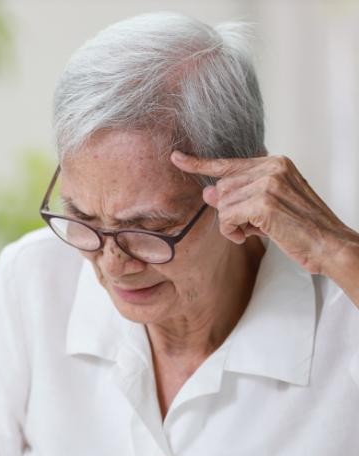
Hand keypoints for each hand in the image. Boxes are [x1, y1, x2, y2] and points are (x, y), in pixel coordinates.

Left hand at [170, 151, 358, 275]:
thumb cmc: (302, 229)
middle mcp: (272, 167)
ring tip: (254, 231)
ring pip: (222, 204)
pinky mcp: (263, 203)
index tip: (177, 158)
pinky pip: (227, 218)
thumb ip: (240, 196)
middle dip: (229, 211)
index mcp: (275, 163)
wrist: (330, 245)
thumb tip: (207, 192)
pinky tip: (248, 236)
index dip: (199, 164)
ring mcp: (268, 183)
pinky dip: (232, 232)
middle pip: (222, 188)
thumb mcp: (268, 208)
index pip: (229, 163)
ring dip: (232, 224)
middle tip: (251, 225)